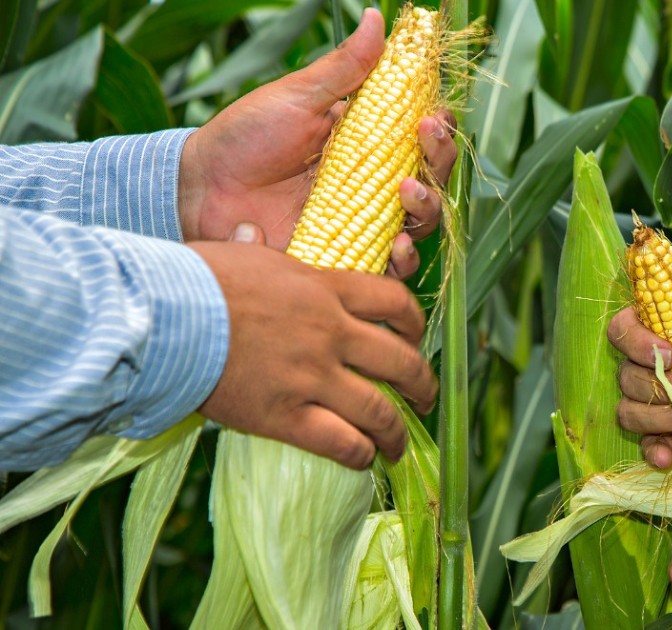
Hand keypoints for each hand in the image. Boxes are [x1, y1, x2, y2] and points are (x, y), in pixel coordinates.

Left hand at [178, 8, 457, 278]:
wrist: (200, 190)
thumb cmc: (245, 137)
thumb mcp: (297, 97)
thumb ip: (343, 67)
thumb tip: (376, 18)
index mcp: (368, 142)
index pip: (422, 137)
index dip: (438, 128)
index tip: (432, 116)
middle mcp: (374, 184)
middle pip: (433, 179)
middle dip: (440, 160)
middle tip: (426, 141)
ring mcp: (363, 222)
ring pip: (421, 224)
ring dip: (427, 208)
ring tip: (406, 193)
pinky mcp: (346, 257)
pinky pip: (389, 267)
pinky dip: (402, 260)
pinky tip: (397, 245)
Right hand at [190, 241, 437, 468]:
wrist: (161, 316)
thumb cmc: (193, 279)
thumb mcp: (239, 252)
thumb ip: (261, 249)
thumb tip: (251, 228)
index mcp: (325, 289)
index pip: (394, 301)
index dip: (415, 323)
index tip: (416, 336)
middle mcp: (331, 333)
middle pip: (400, 361)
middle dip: (421, 383)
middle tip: (426, 397)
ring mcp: (312, 377)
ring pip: (379, 410)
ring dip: (397, 431)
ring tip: (400, 444)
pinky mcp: (286, 416)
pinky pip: (341, 442)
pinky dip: (359, 455)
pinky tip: (364, 460)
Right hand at [607, 284, 671, 468]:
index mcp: (664, 323)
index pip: (624, 328)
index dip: (636, 342)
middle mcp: (654, 363)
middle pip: (628, 376)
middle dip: (659, 386)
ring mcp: (663, 399)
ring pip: (631, 411)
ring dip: (657, 417)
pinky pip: (650, 444)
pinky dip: (655, 451)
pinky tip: (670, 457)